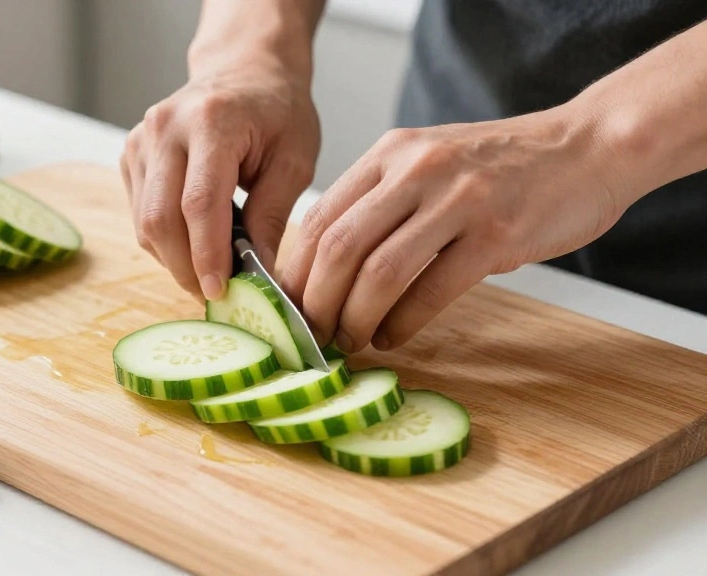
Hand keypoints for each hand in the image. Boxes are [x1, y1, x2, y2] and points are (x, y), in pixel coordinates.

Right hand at [119, 52, 320, 300]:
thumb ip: (273, 215)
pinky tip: (194, 240)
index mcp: (211, 122)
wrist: (244, 69)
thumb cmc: (276, 111)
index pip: (199, 203)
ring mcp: (141, 140)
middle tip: (216, 294)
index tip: (221, 291)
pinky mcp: (130, 153)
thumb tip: (257, 273)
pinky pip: (140, 214)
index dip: (207, 254)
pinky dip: (165, 240)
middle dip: (186, 268)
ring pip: (145, 222)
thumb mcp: (295, 159)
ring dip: (175, 259)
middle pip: (161, 219)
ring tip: (210, 268)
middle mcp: (165, 128)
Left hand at [281, 106, 626, 352]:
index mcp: (390, 153)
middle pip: (339, 248)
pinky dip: (403, 324)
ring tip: (350, 341)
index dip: (293, 272)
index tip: (286, 308)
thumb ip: (379, 201)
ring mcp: (457, 200)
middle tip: (313, 335)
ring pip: (380, 273)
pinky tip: (392, 337)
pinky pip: (432, 290)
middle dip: (316, 303)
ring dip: (355, 319)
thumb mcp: (427, 162)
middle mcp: (416, 170)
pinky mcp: (496, 234)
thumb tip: (325, 266)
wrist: (587, 147)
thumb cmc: (500, 167)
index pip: (317, 217)